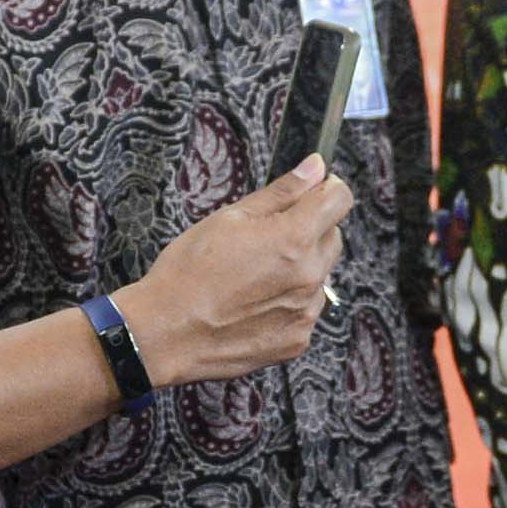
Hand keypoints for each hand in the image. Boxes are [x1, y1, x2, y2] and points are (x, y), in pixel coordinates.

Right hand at [115, 156, 354, 386]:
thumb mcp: (230, 218)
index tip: (313, 192)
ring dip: (300, 268)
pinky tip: (254, 303)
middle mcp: (309, 277)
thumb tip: (315, 168)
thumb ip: (282, 192)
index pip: (340, 200)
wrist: (166, 332)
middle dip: (310, 230)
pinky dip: (289, 302)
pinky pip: (306, 309)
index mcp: (294, 239)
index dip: (327, 189)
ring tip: (254, 276)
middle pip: (332, 237)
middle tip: (266, 238)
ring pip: (320, 275)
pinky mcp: (298, 340)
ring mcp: (306, 312)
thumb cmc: (189, 272)